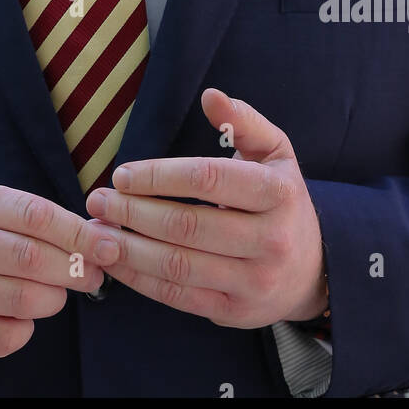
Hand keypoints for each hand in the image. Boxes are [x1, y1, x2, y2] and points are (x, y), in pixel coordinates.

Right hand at [0, 182, 119, 361]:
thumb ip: (30, 220)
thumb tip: (97, 236)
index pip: (31, 213)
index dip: (76, 230)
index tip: (108, 243)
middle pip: (28, 256)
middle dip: (72, 267)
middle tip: (93, 274)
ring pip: (20, 298)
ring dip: (54, 299)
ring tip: (57, 295)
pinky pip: (5, 337)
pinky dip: (26, 329)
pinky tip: (21, 317)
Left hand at [85, 89, 326, 326]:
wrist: (312, 268)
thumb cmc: (281, 200)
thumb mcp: (276, 153)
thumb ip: (243, 121)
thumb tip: (211, 95)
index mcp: (277, 193)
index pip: (207, 180)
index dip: (158, 176)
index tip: (121, 174)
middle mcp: (270, 240)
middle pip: (187, 225)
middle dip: (133, 212)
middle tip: (97, 200)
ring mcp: (253, 281)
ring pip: (178, 265)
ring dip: (128, 248)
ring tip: (96, 231)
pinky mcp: (235, 312)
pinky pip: (178, 296)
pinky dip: (140, 279)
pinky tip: (114, 260)